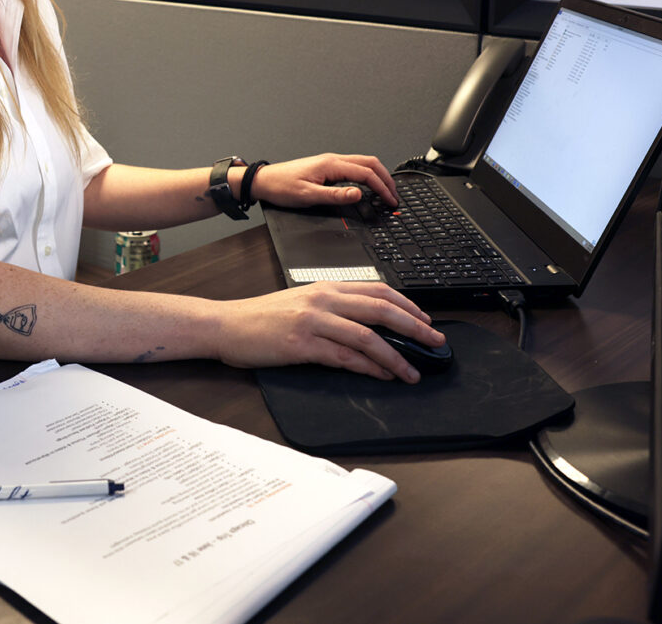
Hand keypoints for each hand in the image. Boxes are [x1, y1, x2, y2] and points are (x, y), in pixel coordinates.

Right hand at [212, 281, 444, 382]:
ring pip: (368, 335)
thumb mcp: (301, 304)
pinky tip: (382, 375)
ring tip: (413, 370)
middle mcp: (323, 300)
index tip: (426, 320)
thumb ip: (332, 309)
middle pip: (381, 309)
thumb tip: (366, 325)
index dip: (408, 305)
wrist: (226, 325)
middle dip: (415, 327)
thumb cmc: (260, 318)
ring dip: (396, 355)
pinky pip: (345, 356)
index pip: (378, 290)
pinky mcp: (302, 344)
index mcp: (325, 287)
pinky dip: (369, 367)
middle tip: (435, 341)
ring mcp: (313, 321)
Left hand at [249, 153, 397, 207]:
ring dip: (377, 176)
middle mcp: (333, 160)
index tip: (390, 200)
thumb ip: (334, 196)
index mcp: (331, 164)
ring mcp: (330, 162)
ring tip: (385, 191)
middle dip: (386, 179)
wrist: (264, 181)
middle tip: (394, 195)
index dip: (382, 187)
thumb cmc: (281, 187)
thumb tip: (357, 194)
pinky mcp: (327, 167)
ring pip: (363, 163)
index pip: (366, 173)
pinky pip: (354, 167)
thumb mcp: (308, 196)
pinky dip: (367, 175)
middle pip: (370, 163)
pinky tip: (368, 186)